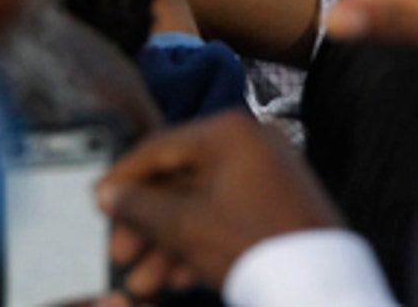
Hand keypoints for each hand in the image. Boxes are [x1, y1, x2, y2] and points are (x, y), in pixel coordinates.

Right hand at [96, 112, 339, 297]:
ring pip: (202, 205)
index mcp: (230, 132)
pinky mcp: (279, 206)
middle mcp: (252, 144)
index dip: (123, 178)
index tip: (97, 201)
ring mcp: (269, 175)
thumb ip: (139, 206)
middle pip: (180, 180)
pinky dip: (201, 244)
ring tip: (144, 282)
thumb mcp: (185, 226)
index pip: (160, 146)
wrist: (320, 287)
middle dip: (146, 225)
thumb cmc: (254, 244)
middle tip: (119, 253)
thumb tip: (107, 194)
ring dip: (169, 244)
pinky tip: (177, 279)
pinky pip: (228, 217)